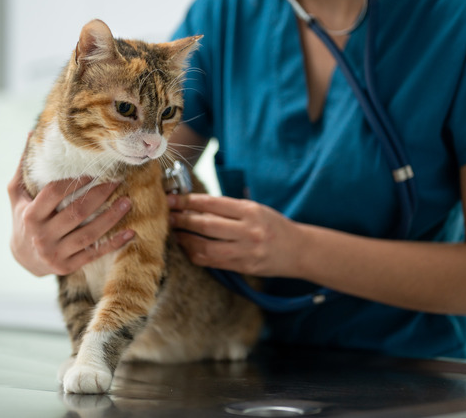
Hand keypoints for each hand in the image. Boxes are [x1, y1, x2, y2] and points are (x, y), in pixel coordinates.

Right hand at [7, 140, 133, 276]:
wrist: (22, 258)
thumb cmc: (22, 218)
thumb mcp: (17, 194)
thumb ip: (24, 167)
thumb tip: (32, 133)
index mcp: (30, 215)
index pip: (54, 193)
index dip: (75, 181)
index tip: (93, 170)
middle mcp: (42, 236)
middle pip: (76, 212)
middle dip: (100, 196)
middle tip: (119, 181)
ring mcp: (55, 253)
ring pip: (88, 234)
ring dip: (111, 218)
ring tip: (128, 202)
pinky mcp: (67, 267)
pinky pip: (94, 254)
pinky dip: (114, 244)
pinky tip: (131, 233)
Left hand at [167, 194, 301, 276]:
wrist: (299, 250)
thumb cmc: (274, 226)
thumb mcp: (256, 209)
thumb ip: (229, 209)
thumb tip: (195, 205)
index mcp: (251, 211)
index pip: (213, 204)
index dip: (188, 202)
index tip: (172, 199)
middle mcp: (248, 231)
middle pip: (206, 225)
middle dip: (182, 220)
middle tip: (167, 216)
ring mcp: (245, 251)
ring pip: (205, 247)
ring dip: (185, 240)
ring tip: (174, 233)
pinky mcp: (243, 267)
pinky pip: (212, 262)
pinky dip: (196, 254)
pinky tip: (188, 248)